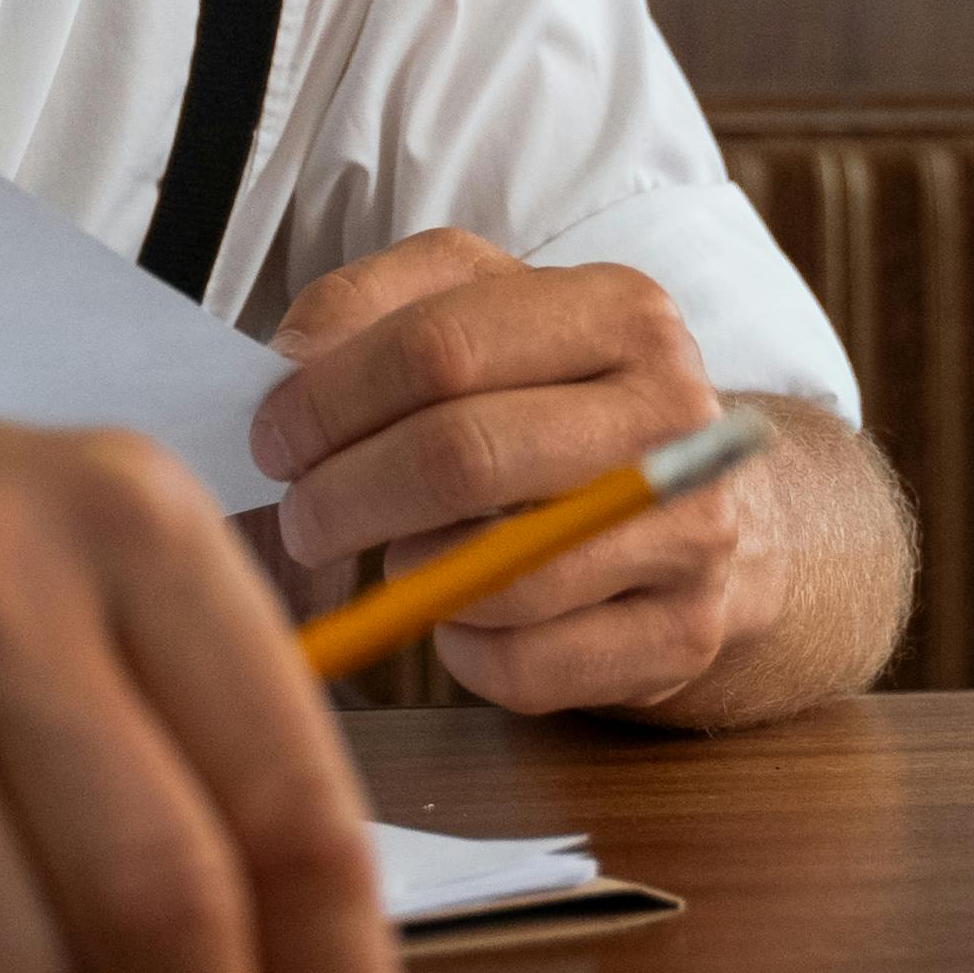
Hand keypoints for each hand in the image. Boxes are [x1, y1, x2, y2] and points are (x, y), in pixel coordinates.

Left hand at [250, 233, 744, 712]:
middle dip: (343, 496)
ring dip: (405, 576)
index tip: (272, 438)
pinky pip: (527, 666)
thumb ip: (375, 306)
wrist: (701, 504)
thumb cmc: (553, 401)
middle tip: (299, 518)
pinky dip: (462, 651)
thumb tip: (291, 362)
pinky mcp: (684, 636)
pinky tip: (459, 614)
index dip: (328, 399)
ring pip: (497, 577)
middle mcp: (674, 414)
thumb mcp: (477, 310)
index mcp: (619, 310)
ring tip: (389, 556)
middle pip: (463, 458)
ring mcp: (693, 531)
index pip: (439, 347)